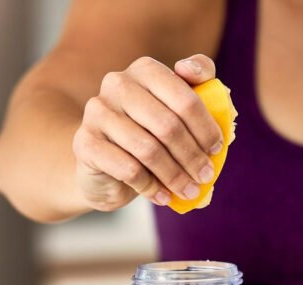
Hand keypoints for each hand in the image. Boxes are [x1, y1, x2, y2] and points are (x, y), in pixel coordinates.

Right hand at [71, 54, 223, 211]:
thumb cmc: (146, 135)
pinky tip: (163, 197)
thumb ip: (196, 85)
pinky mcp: (85, 142)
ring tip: (188, 191)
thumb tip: (192, 71)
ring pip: (148, 150)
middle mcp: (117, 84)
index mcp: (144, 69)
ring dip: (174, 176)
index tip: (217, 150)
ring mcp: (97, 112)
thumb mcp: (173, 109)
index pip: (184, 98)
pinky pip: (127, 169)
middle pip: (167, 125)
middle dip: (192, 156)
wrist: (102, 166)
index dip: (205, 127)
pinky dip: (151, 187)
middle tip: (204, 177)